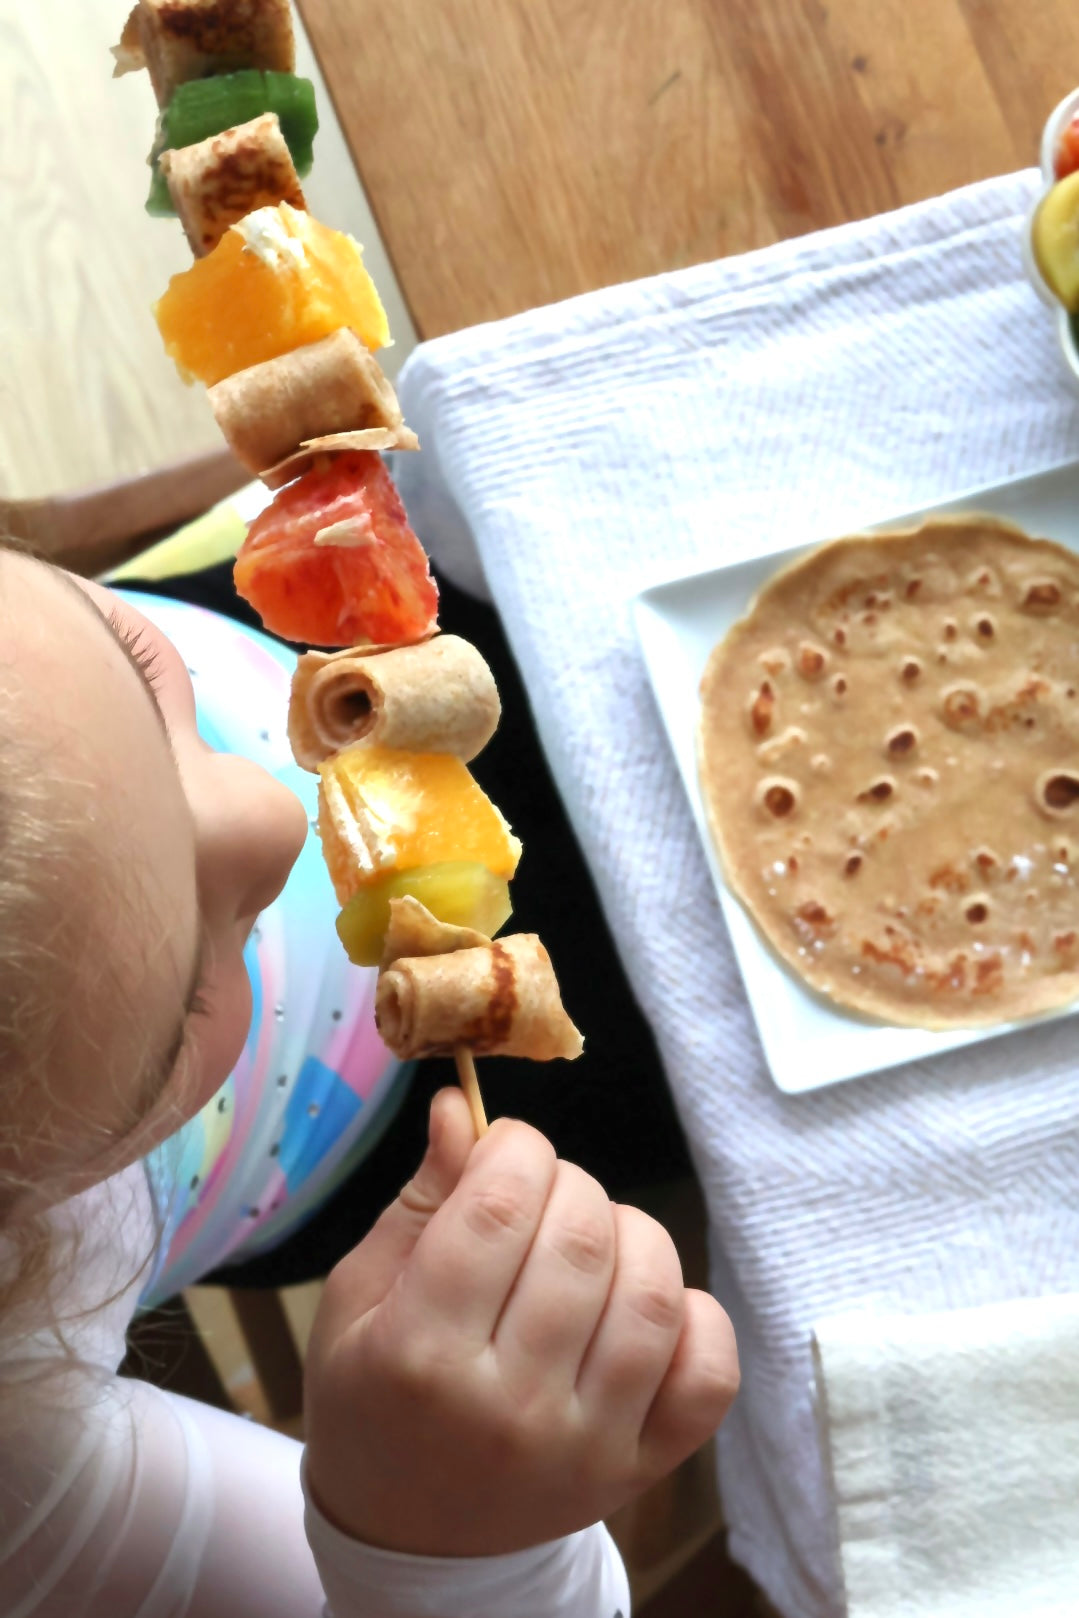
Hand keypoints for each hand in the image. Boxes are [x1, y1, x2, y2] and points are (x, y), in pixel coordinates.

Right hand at [304, 1089, 737, 1557]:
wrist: (414, 1537)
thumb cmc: (375, 1399)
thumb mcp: (360, 1298)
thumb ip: (420, 1200)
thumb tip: (462, 1109)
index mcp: (420, 1357)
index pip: (498, 1208)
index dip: (515, 1147)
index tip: (506, 1148)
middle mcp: (509, 1408)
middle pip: (581, 1238)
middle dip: (568, 1182)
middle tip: (540, 1196)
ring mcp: (587, 1446)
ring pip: (651, 1292)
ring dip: (631, 1233)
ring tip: (590, 1241)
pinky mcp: (643, 1470)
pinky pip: (708, 1371)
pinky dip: (693, 1314)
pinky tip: (642, 1306)